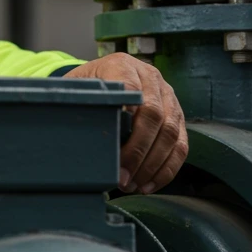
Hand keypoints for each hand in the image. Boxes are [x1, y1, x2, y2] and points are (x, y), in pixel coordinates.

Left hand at [64, 54, 187, 194]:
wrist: (105, 74)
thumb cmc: (88, 86)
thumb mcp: (76, 86)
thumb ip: (77, 101)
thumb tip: (70, 129)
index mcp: (123, 66)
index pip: (131, 91)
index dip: (126, 120)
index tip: (113, 148)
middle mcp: (151, 78)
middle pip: (154, 116)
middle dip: (138, 152)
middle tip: (122, 178)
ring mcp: (168, 96)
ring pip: (172, 134)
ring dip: (153, 165)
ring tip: (133, 185)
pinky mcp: (178, 115)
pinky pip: (181, 145)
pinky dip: (166, 168)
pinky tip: (149, 184)